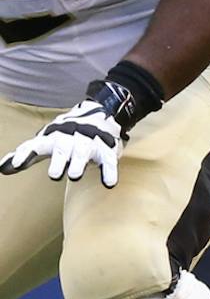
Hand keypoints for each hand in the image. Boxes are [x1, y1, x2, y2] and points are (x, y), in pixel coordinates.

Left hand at [3, 97, 128, 187]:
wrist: (100, 115)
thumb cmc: (66, 136)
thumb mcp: (46, 142)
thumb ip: (26, 155)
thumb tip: (2, 168)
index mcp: (52, 138)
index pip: (36, 145)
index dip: (26, 154)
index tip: (17, 164)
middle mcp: (70, 139)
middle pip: (63, 148)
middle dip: (59, 160)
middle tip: (54, 175)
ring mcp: (89, 143)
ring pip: (84, 151)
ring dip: (79, 162)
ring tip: (74, 175)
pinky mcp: (107, 151)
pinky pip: (109, 161)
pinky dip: (109, 171)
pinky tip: (109, 183)